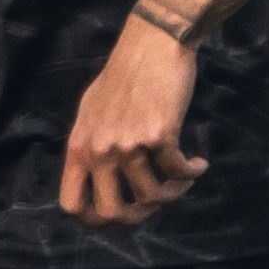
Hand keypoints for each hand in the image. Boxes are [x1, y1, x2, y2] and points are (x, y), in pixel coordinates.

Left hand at [56, 17, 204, 222]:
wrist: (150, 46)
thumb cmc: (122, 76)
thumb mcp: (91, 112)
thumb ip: (91, 146)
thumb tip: (94, 179)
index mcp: (78, 147)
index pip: (71, 204)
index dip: (93, 222)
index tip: (117, 219)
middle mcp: (99, 150)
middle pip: (112, 213)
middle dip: (138, 219)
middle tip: (154, 207)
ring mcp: (128, 144)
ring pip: (153, 197)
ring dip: (175, 192)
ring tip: (183, 179)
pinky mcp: (159, 135)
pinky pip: (178, 172)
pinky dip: (192, 173)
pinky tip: (197, 164)